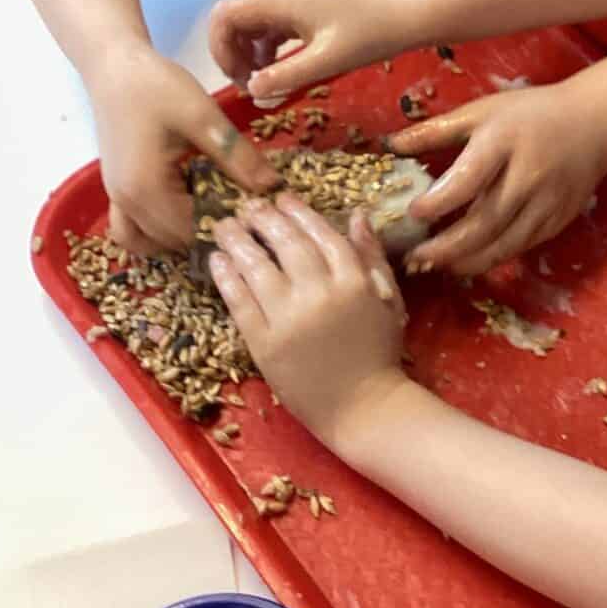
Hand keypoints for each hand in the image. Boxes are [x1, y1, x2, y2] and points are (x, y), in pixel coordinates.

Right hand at [87, 42, 278, 253]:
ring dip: (180, 235)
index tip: (256, 211)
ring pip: (149, 241)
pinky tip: (185, 205)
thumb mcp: (203, 117)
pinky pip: (133, 228)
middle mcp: (126, 204)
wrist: (114, 65)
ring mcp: (117, 199)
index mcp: (146, 189)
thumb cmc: (156, 86)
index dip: (228, 226)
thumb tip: (272, 187)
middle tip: (242, 208)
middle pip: (172, 241)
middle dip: (208, 231)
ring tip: (213, 209)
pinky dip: (156, 230)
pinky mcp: (116, 190)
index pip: (194, 230)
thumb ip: (237, 156)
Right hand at [208, 0, 413, 99]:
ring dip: (246, 54)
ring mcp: (289, 5)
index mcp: (278, 2)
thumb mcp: (327, 61)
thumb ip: (287, 75)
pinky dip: (264, 51)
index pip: (224, 16)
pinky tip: (278, 72)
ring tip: (261, 84)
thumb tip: (251, 91)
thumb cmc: (366, 37)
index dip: (219, 48)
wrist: (400, 19)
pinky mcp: (301, 15)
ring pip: (249, 26)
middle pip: (232, 19)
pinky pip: (268, 31)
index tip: (237, 79)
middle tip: (247, 85)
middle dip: (230, 52)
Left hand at [208, 194, 410, 448]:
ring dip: (238, 241)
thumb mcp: (389, 299)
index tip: (281, 198)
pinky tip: (217, 260)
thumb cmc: (378, 353)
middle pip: (286, 244)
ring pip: (258, 268)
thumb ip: (372, 256)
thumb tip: (357, 215)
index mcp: (354, 281)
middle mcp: (321, 293)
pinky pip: (241, 302)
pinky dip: (227, 278)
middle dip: (263, 220)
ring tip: (224, 225)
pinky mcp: (265, 344)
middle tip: (247, 206)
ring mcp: (290, 319)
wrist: (363, 409)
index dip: (298, 212)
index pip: (322, 234)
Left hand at [393, 86, 606, 275]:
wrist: (594, 125)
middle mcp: (528, 176)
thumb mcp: (482, 111)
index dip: (439, 202)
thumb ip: (437, 130)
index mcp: (505, 141)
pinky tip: (468, 261)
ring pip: (504, 244)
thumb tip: (390, 146)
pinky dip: (492, 258)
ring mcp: (547, 203)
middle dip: (447, 246)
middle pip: (485, 222)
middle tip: (415, 258)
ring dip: (466, 261)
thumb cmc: (530, 113)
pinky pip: (521, 247)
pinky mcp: (557, 221)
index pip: (469, 179)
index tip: (413, 214)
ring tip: (436, 265)